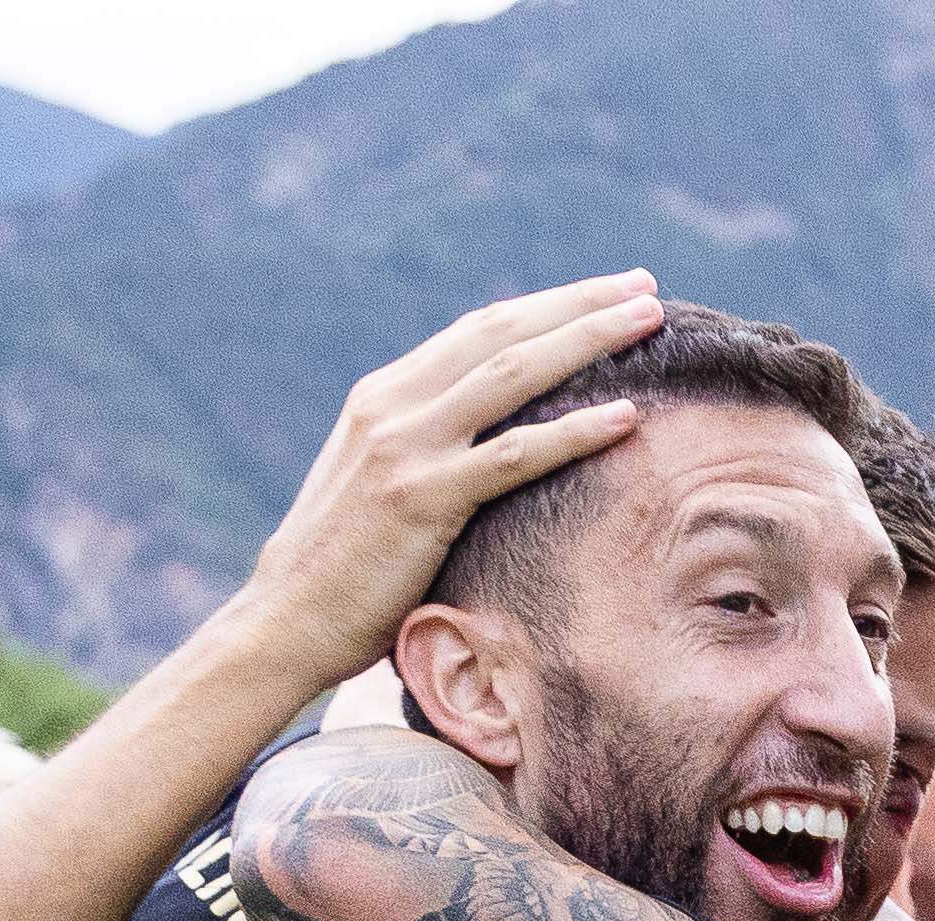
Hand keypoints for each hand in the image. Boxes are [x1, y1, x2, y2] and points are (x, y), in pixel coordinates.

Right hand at [219, 275, 670, 694]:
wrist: (284, 621)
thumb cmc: (342, 571)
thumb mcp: (379, 487)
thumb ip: (425, 452)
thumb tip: (485, 446)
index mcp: (384, 396)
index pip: (479, 331)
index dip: (548, 306)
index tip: (607, 293)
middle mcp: (394, 405)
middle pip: (503, 332)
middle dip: (580, 304)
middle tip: (645, 286)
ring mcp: (406, 448)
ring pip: (514, 373)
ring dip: (588, 341)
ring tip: (650, 322)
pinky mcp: (423, 498)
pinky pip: (515, 455)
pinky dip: (574, 431)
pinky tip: (626, 417)